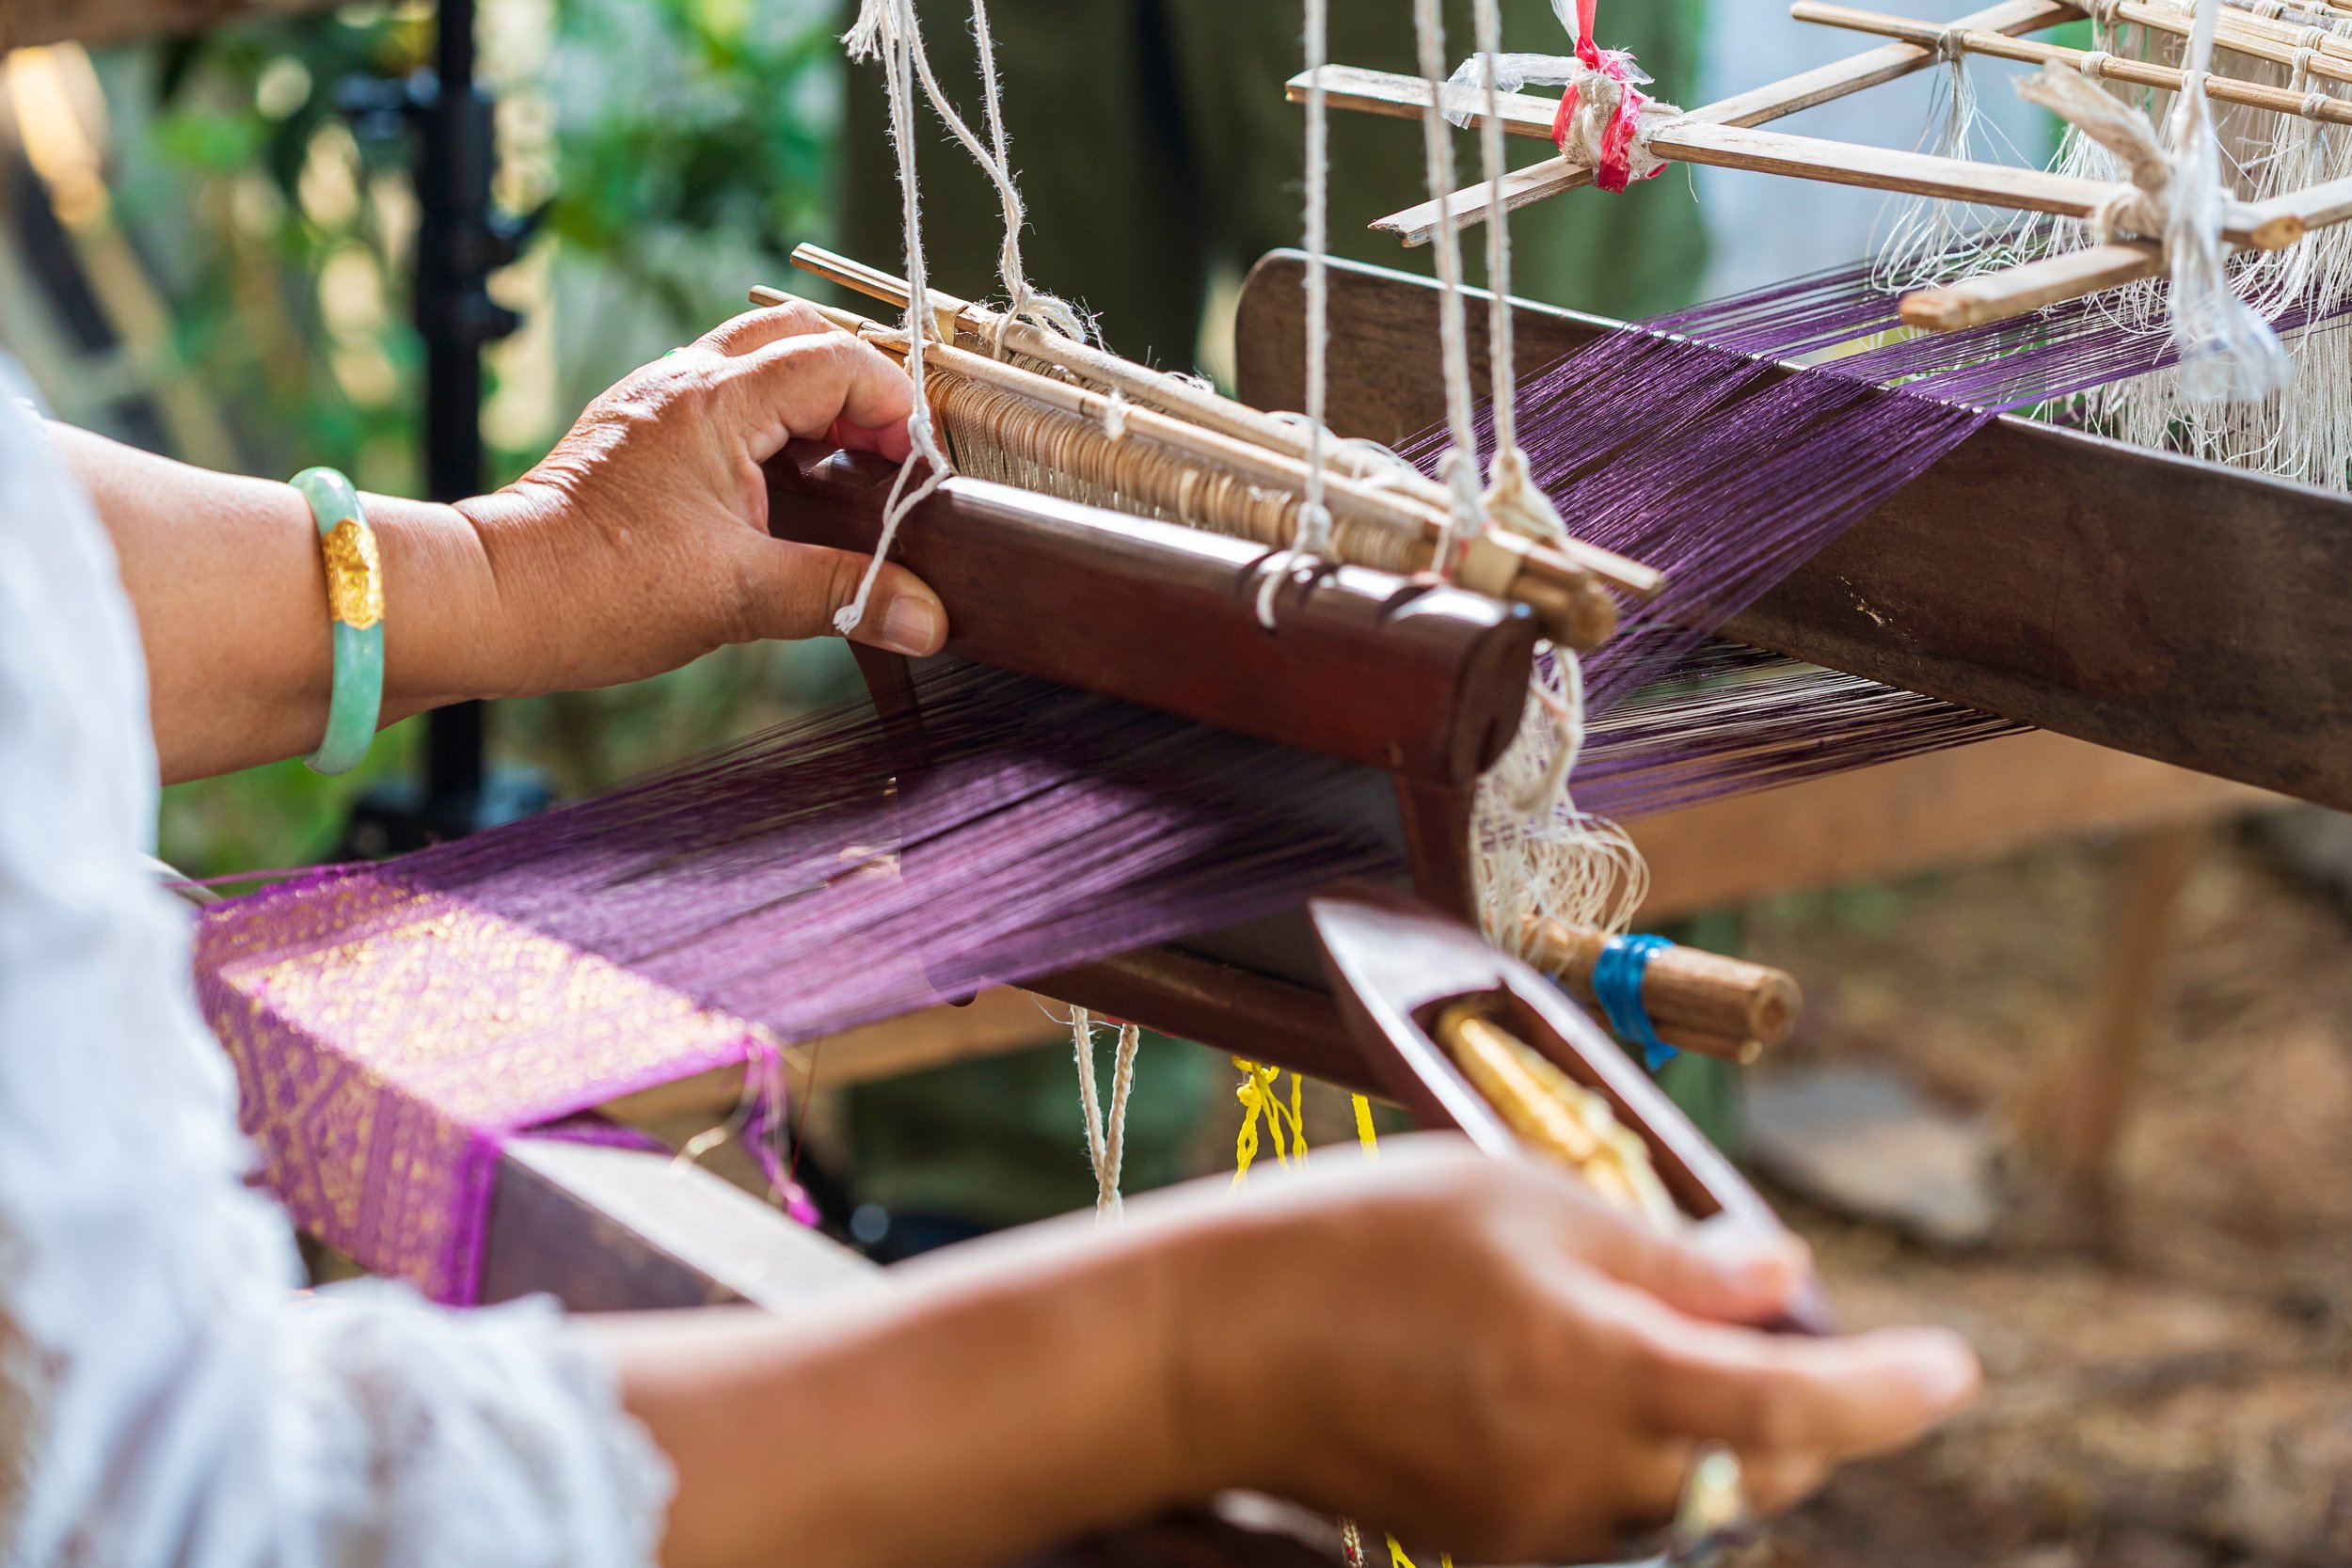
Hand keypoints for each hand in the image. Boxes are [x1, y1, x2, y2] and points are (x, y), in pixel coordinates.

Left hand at [454, 303, 945, 700]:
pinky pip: (724, 393)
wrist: (496, 599)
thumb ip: (845, 596)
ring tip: (842, 467)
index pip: (835, 360)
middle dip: (858, 384)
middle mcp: (684, 380)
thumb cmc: (598, 589)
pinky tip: (782, 486)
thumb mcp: (739, 598)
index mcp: (714, 403)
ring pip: (758, 357)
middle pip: (798, 333)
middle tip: (882, 453)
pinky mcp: (640, 429)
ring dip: (812, 397)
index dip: (892, 406)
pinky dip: (770, 420)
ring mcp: (656, 400)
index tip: (911, 469)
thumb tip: (928, 619)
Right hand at [1164, 1139, 1978, 1561]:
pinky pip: (1613, 1516)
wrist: (1210, 1349)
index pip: (1789, 1409)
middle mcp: (1579, 1475)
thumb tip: (1780, 1282)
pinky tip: (1592, 1381)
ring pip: (1690, 1501)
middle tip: (1776, 1320)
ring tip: (1673, 1338)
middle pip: (1757, 1475)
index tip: (1959, 1369)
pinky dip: (1642, 1458)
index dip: (1888, 1394)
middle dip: (1803, 1410)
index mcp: (1595, 1371)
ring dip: (1721, 1437)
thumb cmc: (1356, 1242)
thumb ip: (1663, 1254)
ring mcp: (1532, 1529)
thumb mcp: (1516, 1200)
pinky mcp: (1488, 1549)